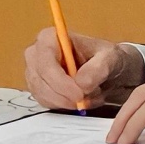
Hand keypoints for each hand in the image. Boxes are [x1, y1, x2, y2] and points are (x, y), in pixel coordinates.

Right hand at [24, 29, 144, 111]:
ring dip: (67, 101)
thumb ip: (98, 68)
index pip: (45, 63)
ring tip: (91, 95)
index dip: (60, 81)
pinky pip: (46, 102)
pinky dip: (65, 105)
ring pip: (42, 94)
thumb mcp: (110, 57)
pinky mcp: (37, 88)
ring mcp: (34, 72)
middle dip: (64, 95)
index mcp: (49, 38)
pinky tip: (82, 100)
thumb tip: (81, 84)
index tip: (79, 94)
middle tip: (87, 100)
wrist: (107, 69)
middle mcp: (36, 54)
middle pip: (40, 81)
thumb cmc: (105, 57)